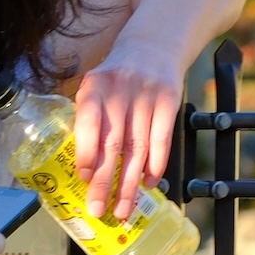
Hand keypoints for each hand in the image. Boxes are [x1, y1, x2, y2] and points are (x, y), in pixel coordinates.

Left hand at [75, 47, 182, 222]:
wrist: (154, 45)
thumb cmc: (117, 78)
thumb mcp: (96, 87)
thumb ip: (90, 119)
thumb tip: (85, 170)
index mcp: (94, 86)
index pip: (89, 123)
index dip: (87, 153)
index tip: (84, 180)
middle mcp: (120, 89)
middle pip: (113, 143)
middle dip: (105, 181)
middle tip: (99, 209)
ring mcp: (147, 95)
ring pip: (138, 148)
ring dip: (130, 183)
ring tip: (123, 208)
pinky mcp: (170, 99)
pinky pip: (162, 139)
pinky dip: (156, 165)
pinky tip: (148, 184)